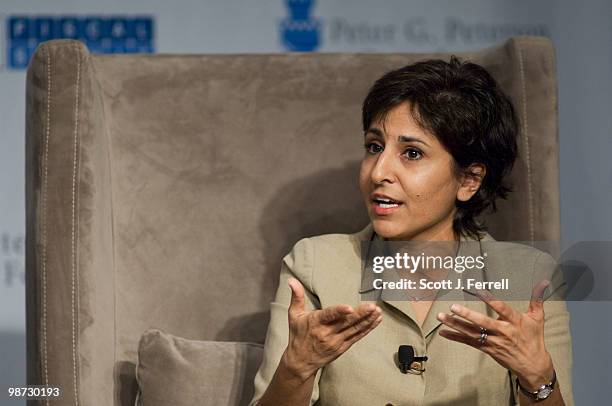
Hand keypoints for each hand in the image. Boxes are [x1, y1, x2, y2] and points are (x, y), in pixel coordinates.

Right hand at [282, 277, 382, 381]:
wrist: (300, 362)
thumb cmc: (297, 336)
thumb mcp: (294, 315)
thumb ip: (296, 296)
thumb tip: (292, 281)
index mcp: (315, 323)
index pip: (328, 316)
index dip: (339, 312)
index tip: (348, 308)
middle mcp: (327, 333)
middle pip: (346, 323)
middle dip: (360, 314)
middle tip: (371, 306)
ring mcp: (337, 341)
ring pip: (354, 329)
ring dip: (367, 320)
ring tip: (377, 311)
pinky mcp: (343, 347)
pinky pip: (358, 336)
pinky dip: (368, 328)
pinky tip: (376, 320)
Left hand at [436, 280, 554, 388]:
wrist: (533, 366)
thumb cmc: (534, 339)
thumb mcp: (538, 318)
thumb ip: (537, 298)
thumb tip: (544, 281)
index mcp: (515, 322)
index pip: (502, 309)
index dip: (490, 300)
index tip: (478, 291)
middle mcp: (503, 332)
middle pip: (483, 323)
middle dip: (467, 315)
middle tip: (453, 307)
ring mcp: (494, 342)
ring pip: (472, 332)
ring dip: (455, 325)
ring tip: (441, 317)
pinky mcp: (487, 349)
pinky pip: (469, 342)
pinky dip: (455, 337)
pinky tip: (443, 332)